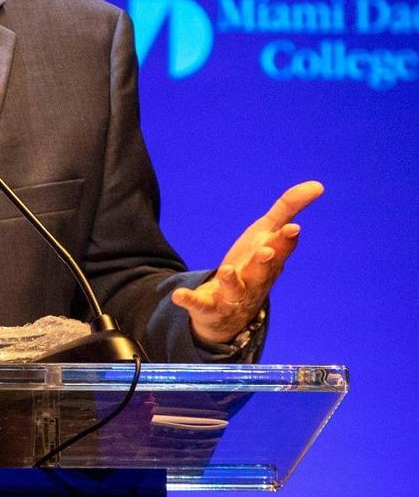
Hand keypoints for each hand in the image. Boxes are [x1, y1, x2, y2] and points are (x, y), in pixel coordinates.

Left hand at [171, 181, 323, 345]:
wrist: (231, 311)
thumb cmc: (253, 265)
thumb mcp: (266, 234)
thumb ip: (288, 209)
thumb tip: (318, 185)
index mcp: (270, 261)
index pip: (281, 250)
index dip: (286, 240)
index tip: (293, 229)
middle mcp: (255, 280)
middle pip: (262, 271)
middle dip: (265, 262)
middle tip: (267, 251)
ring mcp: (232, 296)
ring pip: (235, 290)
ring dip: (231, 280)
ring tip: (227, 269)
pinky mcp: (209, 306)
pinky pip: (200, 305)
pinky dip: (190, 300)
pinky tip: (178, 296)